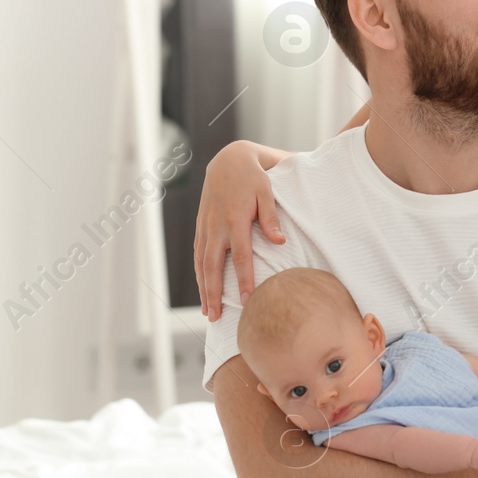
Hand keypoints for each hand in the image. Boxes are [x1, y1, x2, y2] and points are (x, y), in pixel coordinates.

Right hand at [194, 142, 282, 318]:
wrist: (228, 160)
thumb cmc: (254, 177)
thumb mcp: (267, 192)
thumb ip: (271, 218)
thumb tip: (279, 242)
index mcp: (235, 219)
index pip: (241, 256)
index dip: (244, 280)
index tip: (247, 301)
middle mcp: (217, 226)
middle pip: (212, 266)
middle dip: (213, 293)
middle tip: (215, 317)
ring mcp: (206, 227)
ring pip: (201, 263)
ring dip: (203, 288)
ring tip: (207, 311)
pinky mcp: (201, 226)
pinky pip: (197, 254)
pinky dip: (199, 273)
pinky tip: (202, 288)